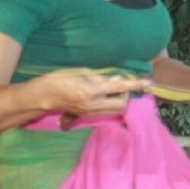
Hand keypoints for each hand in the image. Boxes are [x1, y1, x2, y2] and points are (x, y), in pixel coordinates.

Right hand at [33, 71, 148, 124]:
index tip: (147, 82)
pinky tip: (103, 95)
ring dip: (118, 100)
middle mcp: (93, 105)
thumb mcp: (81, 73)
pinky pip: (105, 111)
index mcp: (91, 91)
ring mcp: (89, 112)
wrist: (43, 96)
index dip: (134, 85)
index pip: (119, 88)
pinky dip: (109, 103)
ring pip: (114, 110)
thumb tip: (118, 80)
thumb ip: (101, 78)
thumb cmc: (59, 79)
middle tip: (121, 85)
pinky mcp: (86, 115)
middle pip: (121, 105)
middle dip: (126, 95)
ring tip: (112, 89)